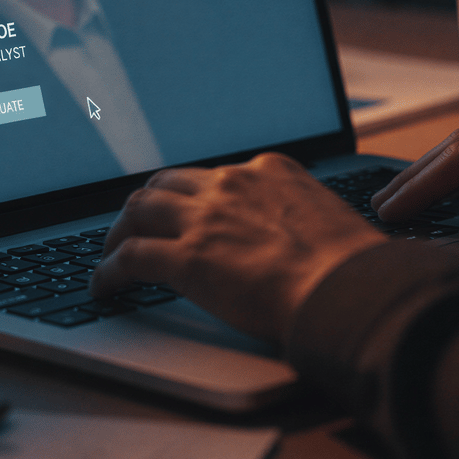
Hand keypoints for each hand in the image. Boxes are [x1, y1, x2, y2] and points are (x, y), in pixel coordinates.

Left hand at [90, 153, 385, 344]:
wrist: (350, 289)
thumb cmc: (354, 267)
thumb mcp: (327, 217)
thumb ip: (298, 215)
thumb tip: (296, 236)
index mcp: (267, 169)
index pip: (212, 174)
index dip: (189, 194)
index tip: (183, 209)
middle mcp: (230, 183)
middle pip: (166, 183)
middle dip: (145, 205)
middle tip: (135, 226)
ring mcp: (205, 218)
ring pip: (139, 209)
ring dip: (119, 231)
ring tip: (110, 253)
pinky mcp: (188, 258)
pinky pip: (131, 258)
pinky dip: (109, 271)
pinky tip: (103, 287)